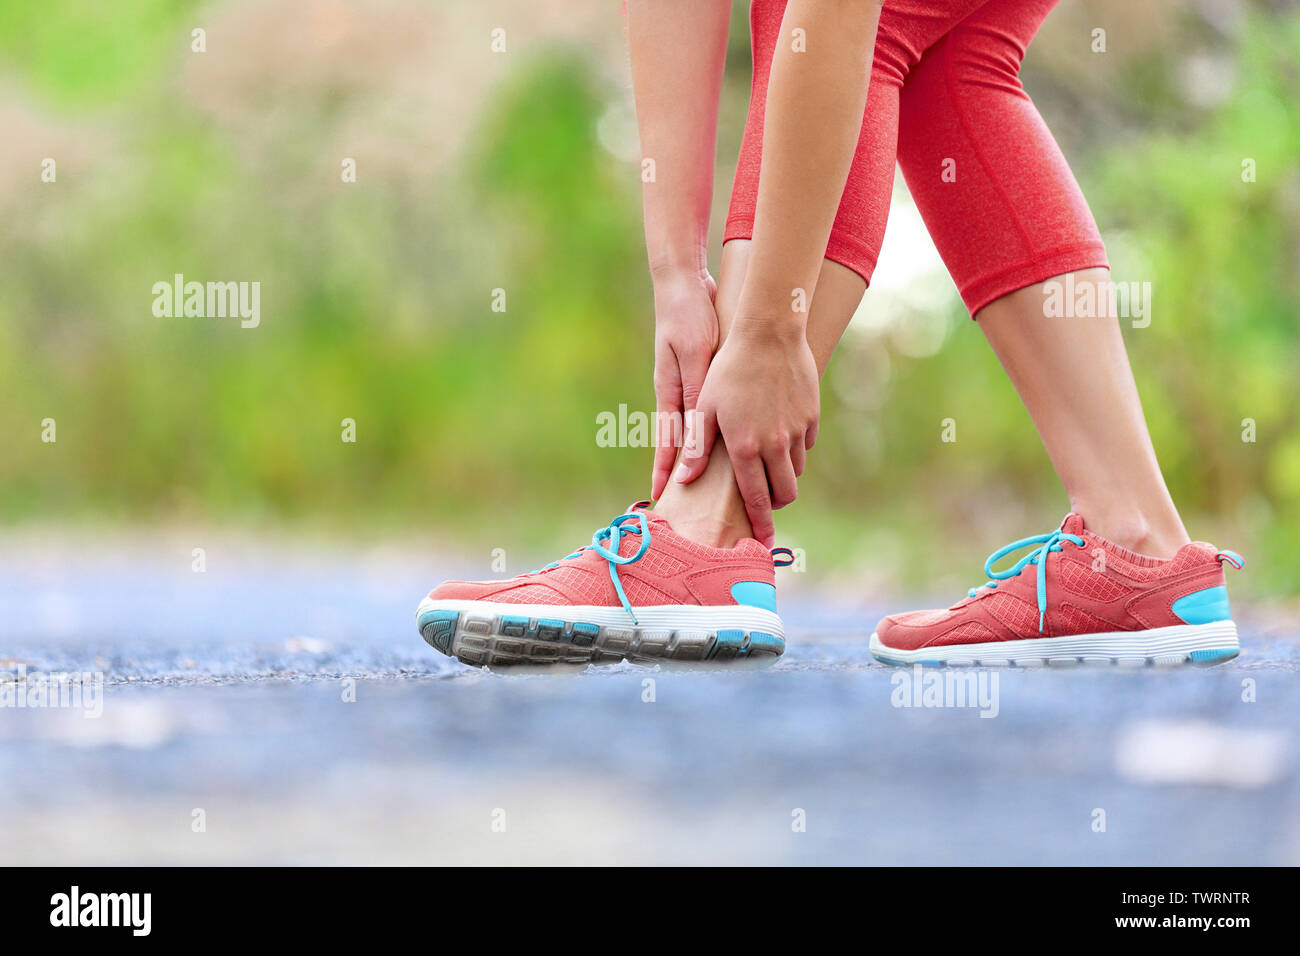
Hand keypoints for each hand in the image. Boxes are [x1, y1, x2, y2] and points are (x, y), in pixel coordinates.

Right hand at [650, 269, 718, 500]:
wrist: (684, 285)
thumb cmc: (688, 316)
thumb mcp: (695, 354)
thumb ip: (697, 390)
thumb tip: (698, 429)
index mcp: (671, 390)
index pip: (667, 439)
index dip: (664, 469)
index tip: (660, 495)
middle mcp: (677, 392)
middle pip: (680, 440)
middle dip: (681, 470)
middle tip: (683, 498)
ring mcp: (687, 384)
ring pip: (695, 427)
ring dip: (699, 453)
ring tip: (707, 480)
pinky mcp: (700, 374)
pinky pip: (707, 408)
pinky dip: (712, 427)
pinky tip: (726, 437)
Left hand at [676, 318, 817, 546]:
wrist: (768, 333)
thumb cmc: (727, 369)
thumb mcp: (704, 407)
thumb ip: (696, 447)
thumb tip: (684, 480)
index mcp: (746, 447)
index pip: (756, 499)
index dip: (760, 524)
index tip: (764, 543)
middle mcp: (775, 444)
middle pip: (785, 494)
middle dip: (775, 504)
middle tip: (763, 502)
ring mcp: (797, 431)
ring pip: (796, 471)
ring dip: (784, 476)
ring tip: (767, 465)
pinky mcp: (811, 416)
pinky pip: (805, 445)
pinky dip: (794, 448)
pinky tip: (779, 435)